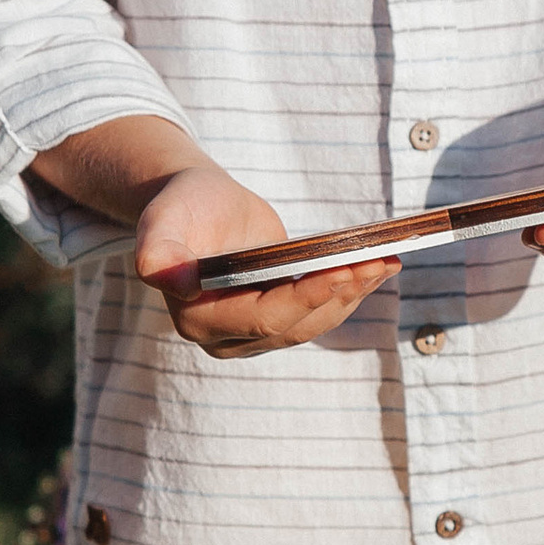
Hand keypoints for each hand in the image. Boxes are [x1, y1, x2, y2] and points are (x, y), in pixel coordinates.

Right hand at [133, 156, 395, 357]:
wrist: (198, 207)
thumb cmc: (182, 206)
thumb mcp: (164, 219)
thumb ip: (158, 247)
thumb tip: (157, 272)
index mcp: (197, 318)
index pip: (264, 317)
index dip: (307, 298)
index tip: (344, 270)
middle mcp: (225, 339)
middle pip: (295, 325)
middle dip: (341, 293)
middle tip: (380, 261)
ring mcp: (253, 336)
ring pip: (313, 324)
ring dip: (353, 294)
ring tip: (386, 261)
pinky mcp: (277, 323)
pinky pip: (318, 313)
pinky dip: (349, 291)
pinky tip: (376, 268)